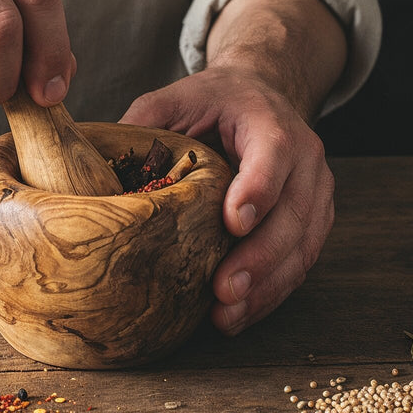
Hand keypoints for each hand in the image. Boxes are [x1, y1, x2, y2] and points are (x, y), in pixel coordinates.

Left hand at [120, 66, 334, 333]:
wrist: (261, 98)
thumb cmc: (215, 101)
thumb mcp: (177, 97)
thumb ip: (145, 121)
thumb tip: (97, 161)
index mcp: (268, 121)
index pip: (273, 154)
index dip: (257, 190)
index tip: (233, 224)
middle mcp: (304, 157)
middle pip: (293, 212)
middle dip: (260, 256)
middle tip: (223, 289)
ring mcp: (316, 190)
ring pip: (303, 244)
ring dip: (268, 284)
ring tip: (228, 314)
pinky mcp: (315, 219)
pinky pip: (302, 260)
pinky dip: (273, 290)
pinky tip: (242, 312)